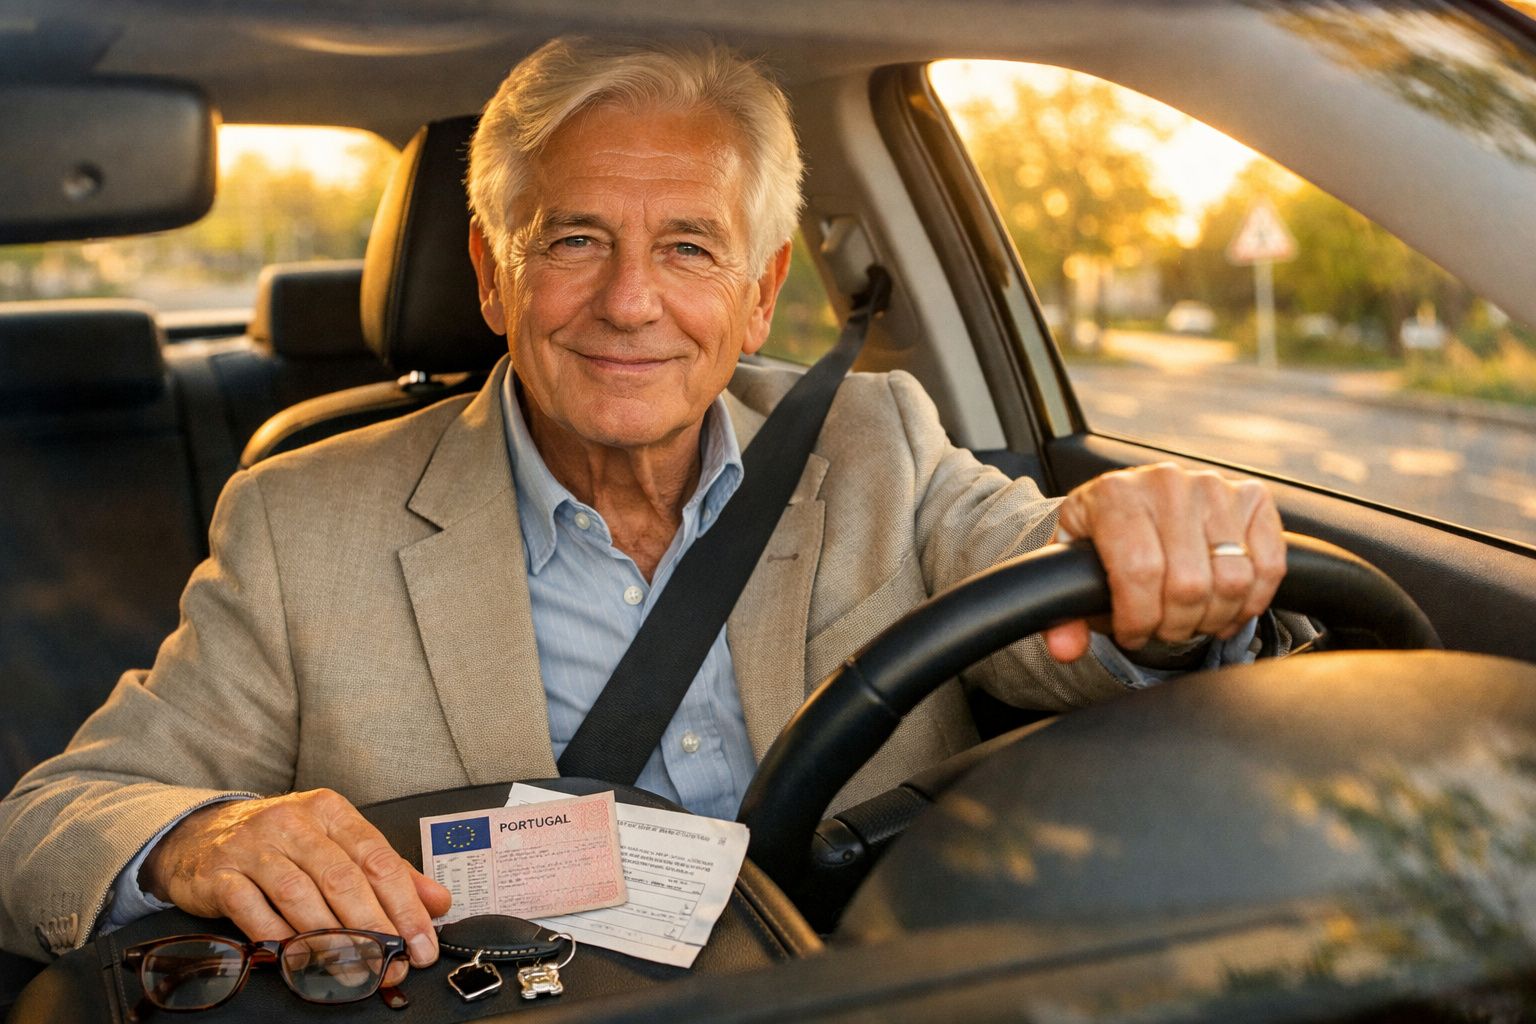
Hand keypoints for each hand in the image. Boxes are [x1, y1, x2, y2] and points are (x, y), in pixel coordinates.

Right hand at [141, 789, 451, 983]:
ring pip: (300, 896)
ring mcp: (253, 847)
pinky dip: (279, 940)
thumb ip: (388, 871)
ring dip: (331, 940)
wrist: (201, 835)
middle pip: (342, 879)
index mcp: (330, 811)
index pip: (378, 859)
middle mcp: (293, 823)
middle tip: (394, 964)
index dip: (405, 905)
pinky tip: (299, 960)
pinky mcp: (219, 875)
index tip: (422, 942)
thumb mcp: (337, 844)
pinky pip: (253, 912)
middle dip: (375, 928)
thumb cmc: (281, 842)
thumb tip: (438, 901)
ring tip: (356, 969)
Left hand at [1042, 463, 1284, 662]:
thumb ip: (1062, 613)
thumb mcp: (1069, 569)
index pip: (1139, 570)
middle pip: (1188, 583)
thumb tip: (1064, 648)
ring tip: (1190, 619)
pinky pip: (1268, 567)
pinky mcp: (1252, 498)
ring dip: (1212, 617)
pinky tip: (1223, 608)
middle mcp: (1166, 483)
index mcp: (1115, 494)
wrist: (1129, 502)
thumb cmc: (1101, 538)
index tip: (1131, 633)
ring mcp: (1213, 487)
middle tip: (1161, 630)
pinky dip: (1250, 602)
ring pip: (1232, 580)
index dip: (1138, 617)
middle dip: (1174, 625)